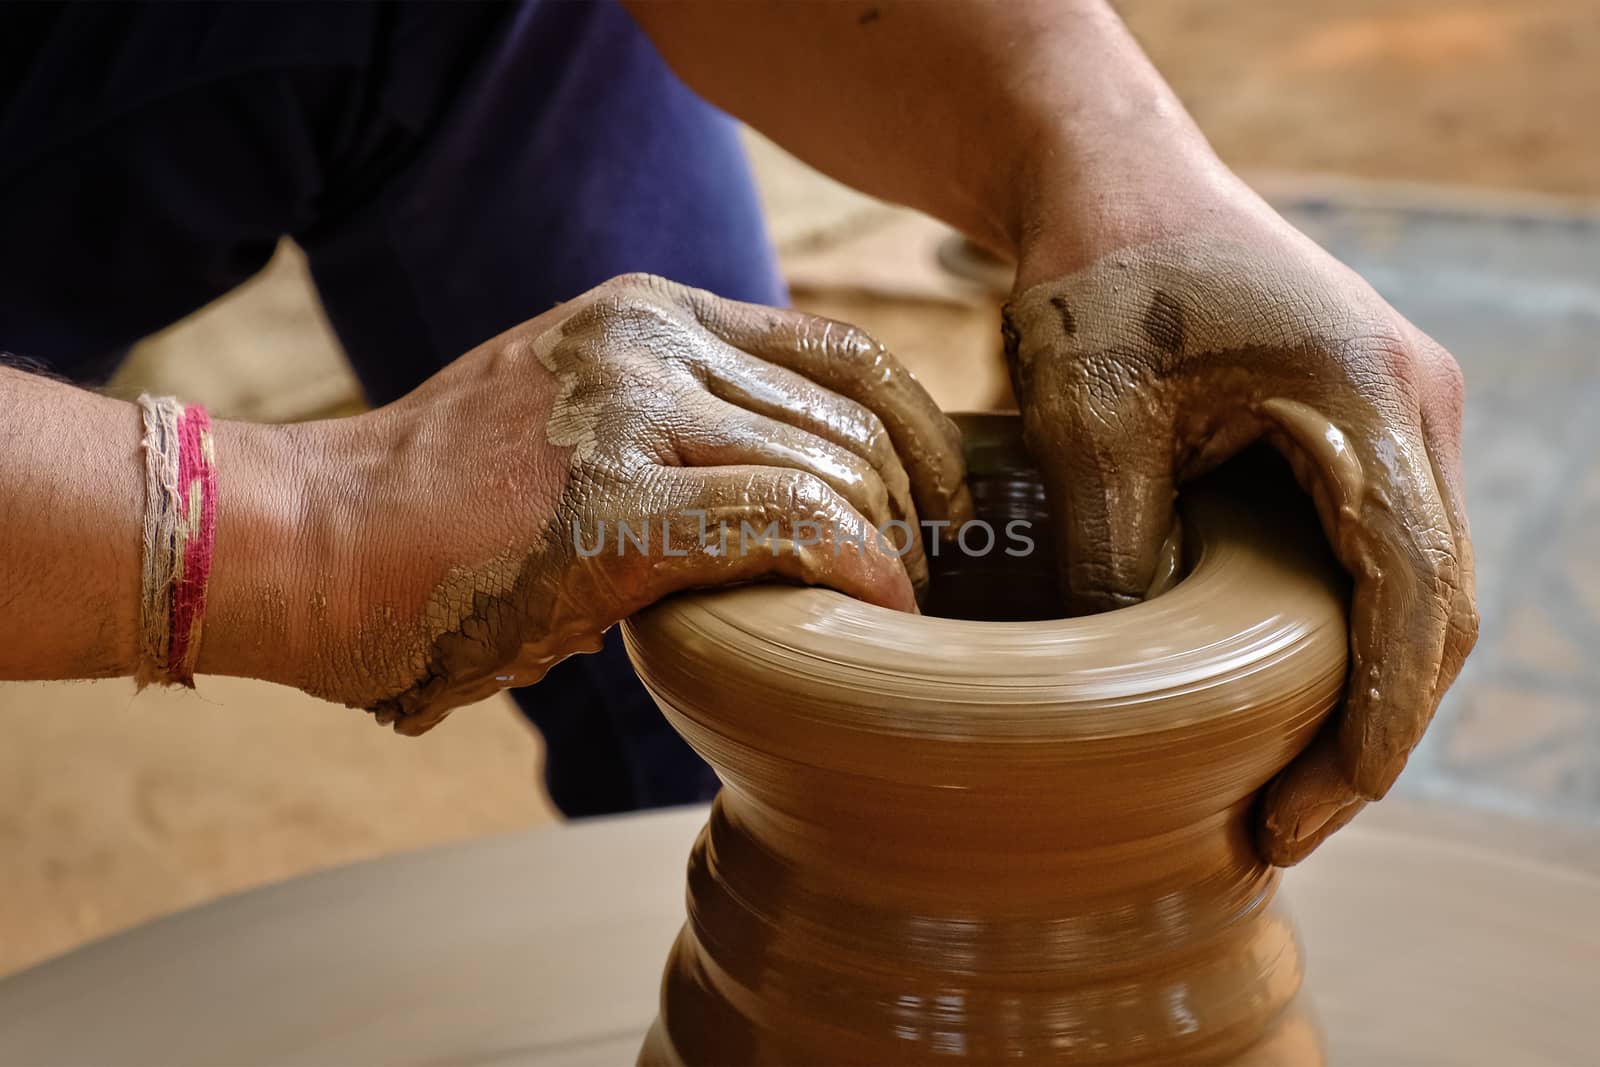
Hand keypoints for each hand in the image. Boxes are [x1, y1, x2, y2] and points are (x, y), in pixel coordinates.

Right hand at [280, 274, 970, 733]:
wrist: (307, 542)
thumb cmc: (437, 517)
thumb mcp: (572, 425)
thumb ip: (676, 430)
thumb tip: (795, 498)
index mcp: (647, 314)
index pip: (839, 350)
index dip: (918, 430)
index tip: (939, 504)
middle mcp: (648, 339)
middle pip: (853, 417)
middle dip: (908, 510)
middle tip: (909, 583)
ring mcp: (629, 409)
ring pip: (833, 470)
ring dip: (884, 554)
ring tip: (878, 616)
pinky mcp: (613, 501)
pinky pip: (790, 524)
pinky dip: (856, 573)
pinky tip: (876, 619)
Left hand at [1004, 198, 1477, 864]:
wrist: (1106, 181)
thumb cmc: (1097, 278)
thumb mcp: (1089, 423)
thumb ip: (1120, 555)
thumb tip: (1127, 698)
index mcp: (1375, 399)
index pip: (1414, 596)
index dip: (1378, 721)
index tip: (1317, 810)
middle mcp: (1413, 407)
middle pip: (1435, 607)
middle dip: (1372, 729)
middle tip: (1284, 827)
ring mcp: (1393, 413)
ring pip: (1413, 586)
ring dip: (1362, 688)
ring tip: (1283, 788)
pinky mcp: (1354, 423)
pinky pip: (1375, 548)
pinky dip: (1340, 631)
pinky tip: (1278, 693)